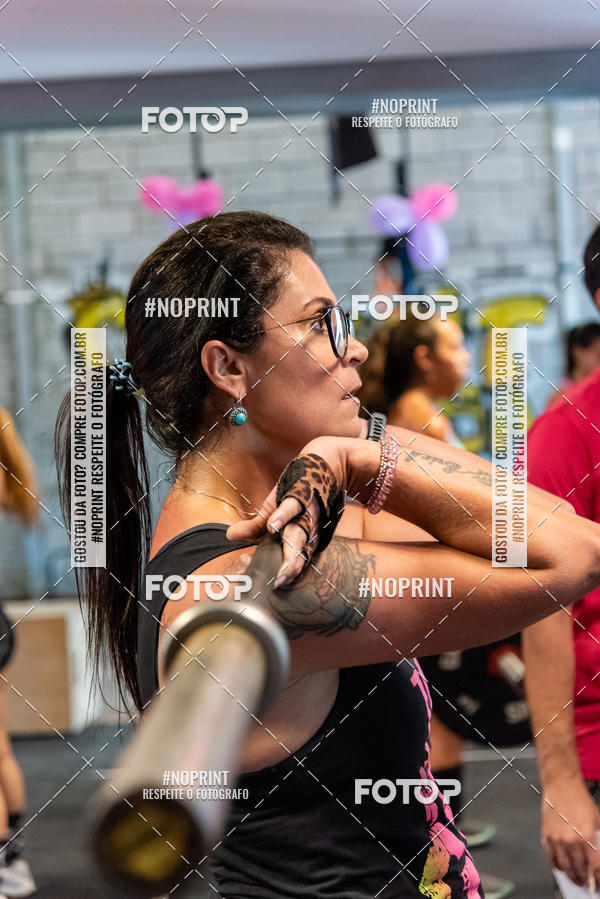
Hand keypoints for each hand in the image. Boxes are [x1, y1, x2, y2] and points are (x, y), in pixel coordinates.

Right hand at [226, 436, 348, 587]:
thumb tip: (230, 536)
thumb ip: (255, 525)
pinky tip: (272, 526)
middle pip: (297, 551)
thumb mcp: (276, 508)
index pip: (291, 559)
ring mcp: (305, 511)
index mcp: (302, 535)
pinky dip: (281, 515)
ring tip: (282, 570)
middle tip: (279, 583)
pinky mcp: (302, 492)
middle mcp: (306, 527)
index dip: (282, 572)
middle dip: (290, 568)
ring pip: (298, 535)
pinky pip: (291, 506)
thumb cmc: (301, 488)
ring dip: (291, 553)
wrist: (329, 460)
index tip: (269, 585)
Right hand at [541, 778, 599, 885]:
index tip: (598, 885)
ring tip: (576, 880)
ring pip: (564, 866)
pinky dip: (557, 866)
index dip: (597, 879)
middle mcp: (571, 839)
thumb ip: (596, 842)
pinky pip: (551, 857)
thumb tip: (595, 860)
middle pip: (579, 868)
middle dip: (585, 880)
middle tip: (588, 886)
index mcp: (587, 836)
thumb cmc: (579, 800)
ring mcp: (557, 838)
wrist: (562, 786)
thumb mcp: (596, 822)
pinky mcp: (546, 835)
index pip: (594, 866)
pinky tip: (562, 869)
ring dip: (572, 876)